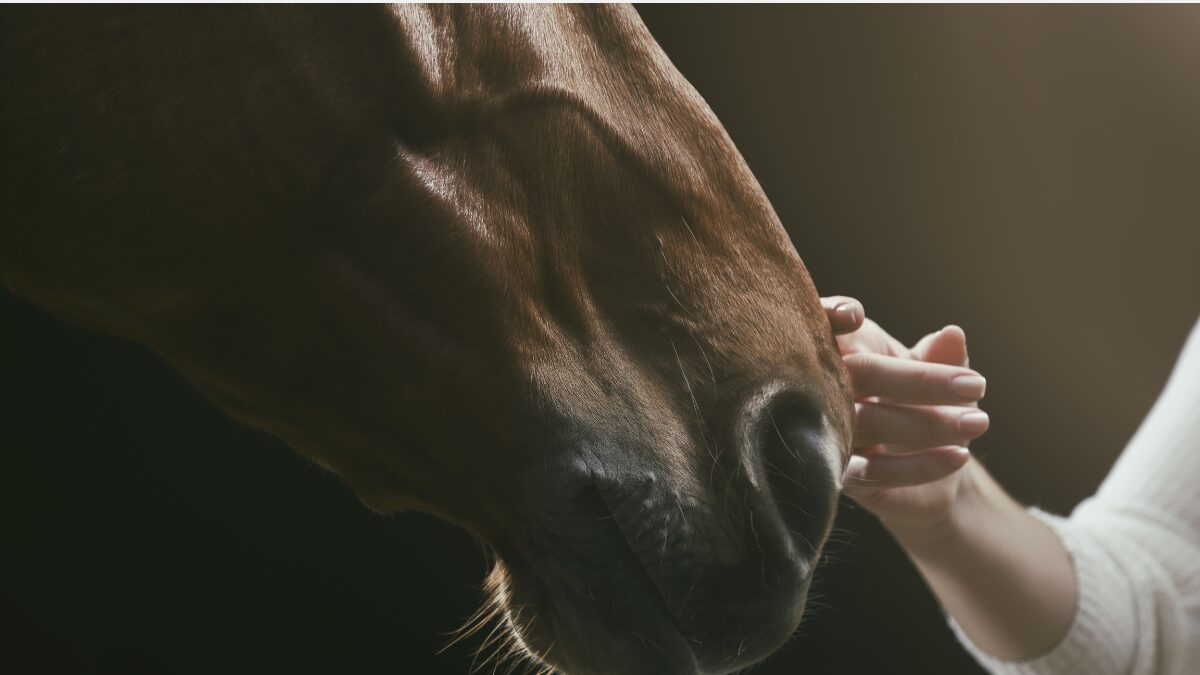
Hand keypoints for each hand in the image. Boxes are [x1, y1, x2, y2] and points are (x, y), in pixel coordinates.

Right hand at [821, 297, 988, 533]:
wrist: (933, 466)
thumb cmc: (926, 403)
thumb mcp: (940, 374)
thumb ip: (943, 356)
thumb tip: (952, 334)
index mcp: (844, 348)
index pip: (829, 323)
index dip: (835, 313)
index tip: (858, 315)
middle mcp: (827, 388)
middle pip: (862, 373)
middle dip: (920, 380)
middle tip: (976, 386)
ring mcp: (829, 432)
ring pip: (871, 422)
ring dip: (929, 424)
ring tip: (978, 422)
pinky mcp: (843, 476)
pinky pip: (875, 470)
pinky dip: (920, 465)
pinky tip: (958, 456)